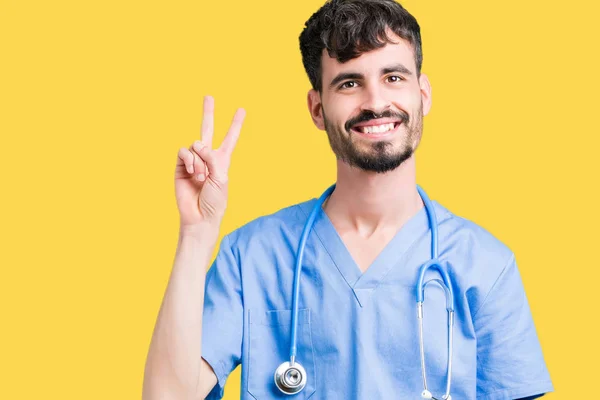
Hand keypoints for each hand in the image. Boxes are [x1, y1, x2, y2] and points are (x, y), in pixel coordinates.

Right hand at [175, 96, 245, 227]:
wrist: (200, 217)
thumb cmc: (215, 201)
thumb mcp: (221, 178)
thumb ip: (213, 157)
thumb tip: (197, 144)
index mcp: (222, 161)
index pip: (229, 139)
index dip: (235, 125)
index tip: (241, 110)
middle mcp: (207, 158)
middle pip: (207, 130)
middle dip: (208, 113)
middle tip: (209, 96)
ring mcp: (193, 161)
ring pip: (195, 145)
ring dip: (200, 161)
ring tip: (201, 177)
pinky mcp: (180, 166)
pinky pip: (184, 153)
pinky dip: (190, 161)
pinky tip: (193, 173)